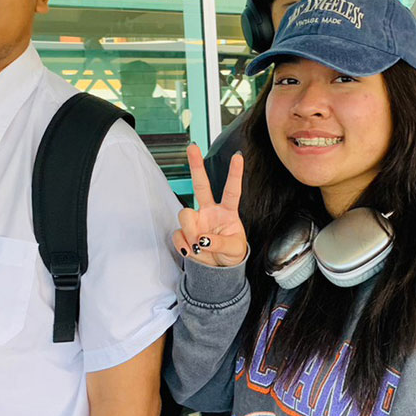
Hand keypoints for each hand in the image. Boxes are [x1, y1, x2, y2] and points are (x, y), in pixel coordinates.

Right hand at [172, 143, 247, 266]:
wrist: (219, 269)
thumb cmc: (231, 253)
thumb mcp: (234, 249)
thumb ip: (220, 243)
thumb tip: (202, 239)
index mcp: (227, 212)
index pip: (232, 190)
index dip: (234, 174)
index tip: (238, 156)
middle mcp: (209, 211)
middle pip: (201, 185)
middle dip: (196, 165)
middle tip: (192, 146)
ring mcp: (195, 220)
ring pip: (184, 214)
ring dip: (190, 231)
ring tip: (199, 246)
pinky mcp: (184, 232)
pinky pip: (178, 235)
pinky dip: (184, 245)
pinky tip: (191, 251)